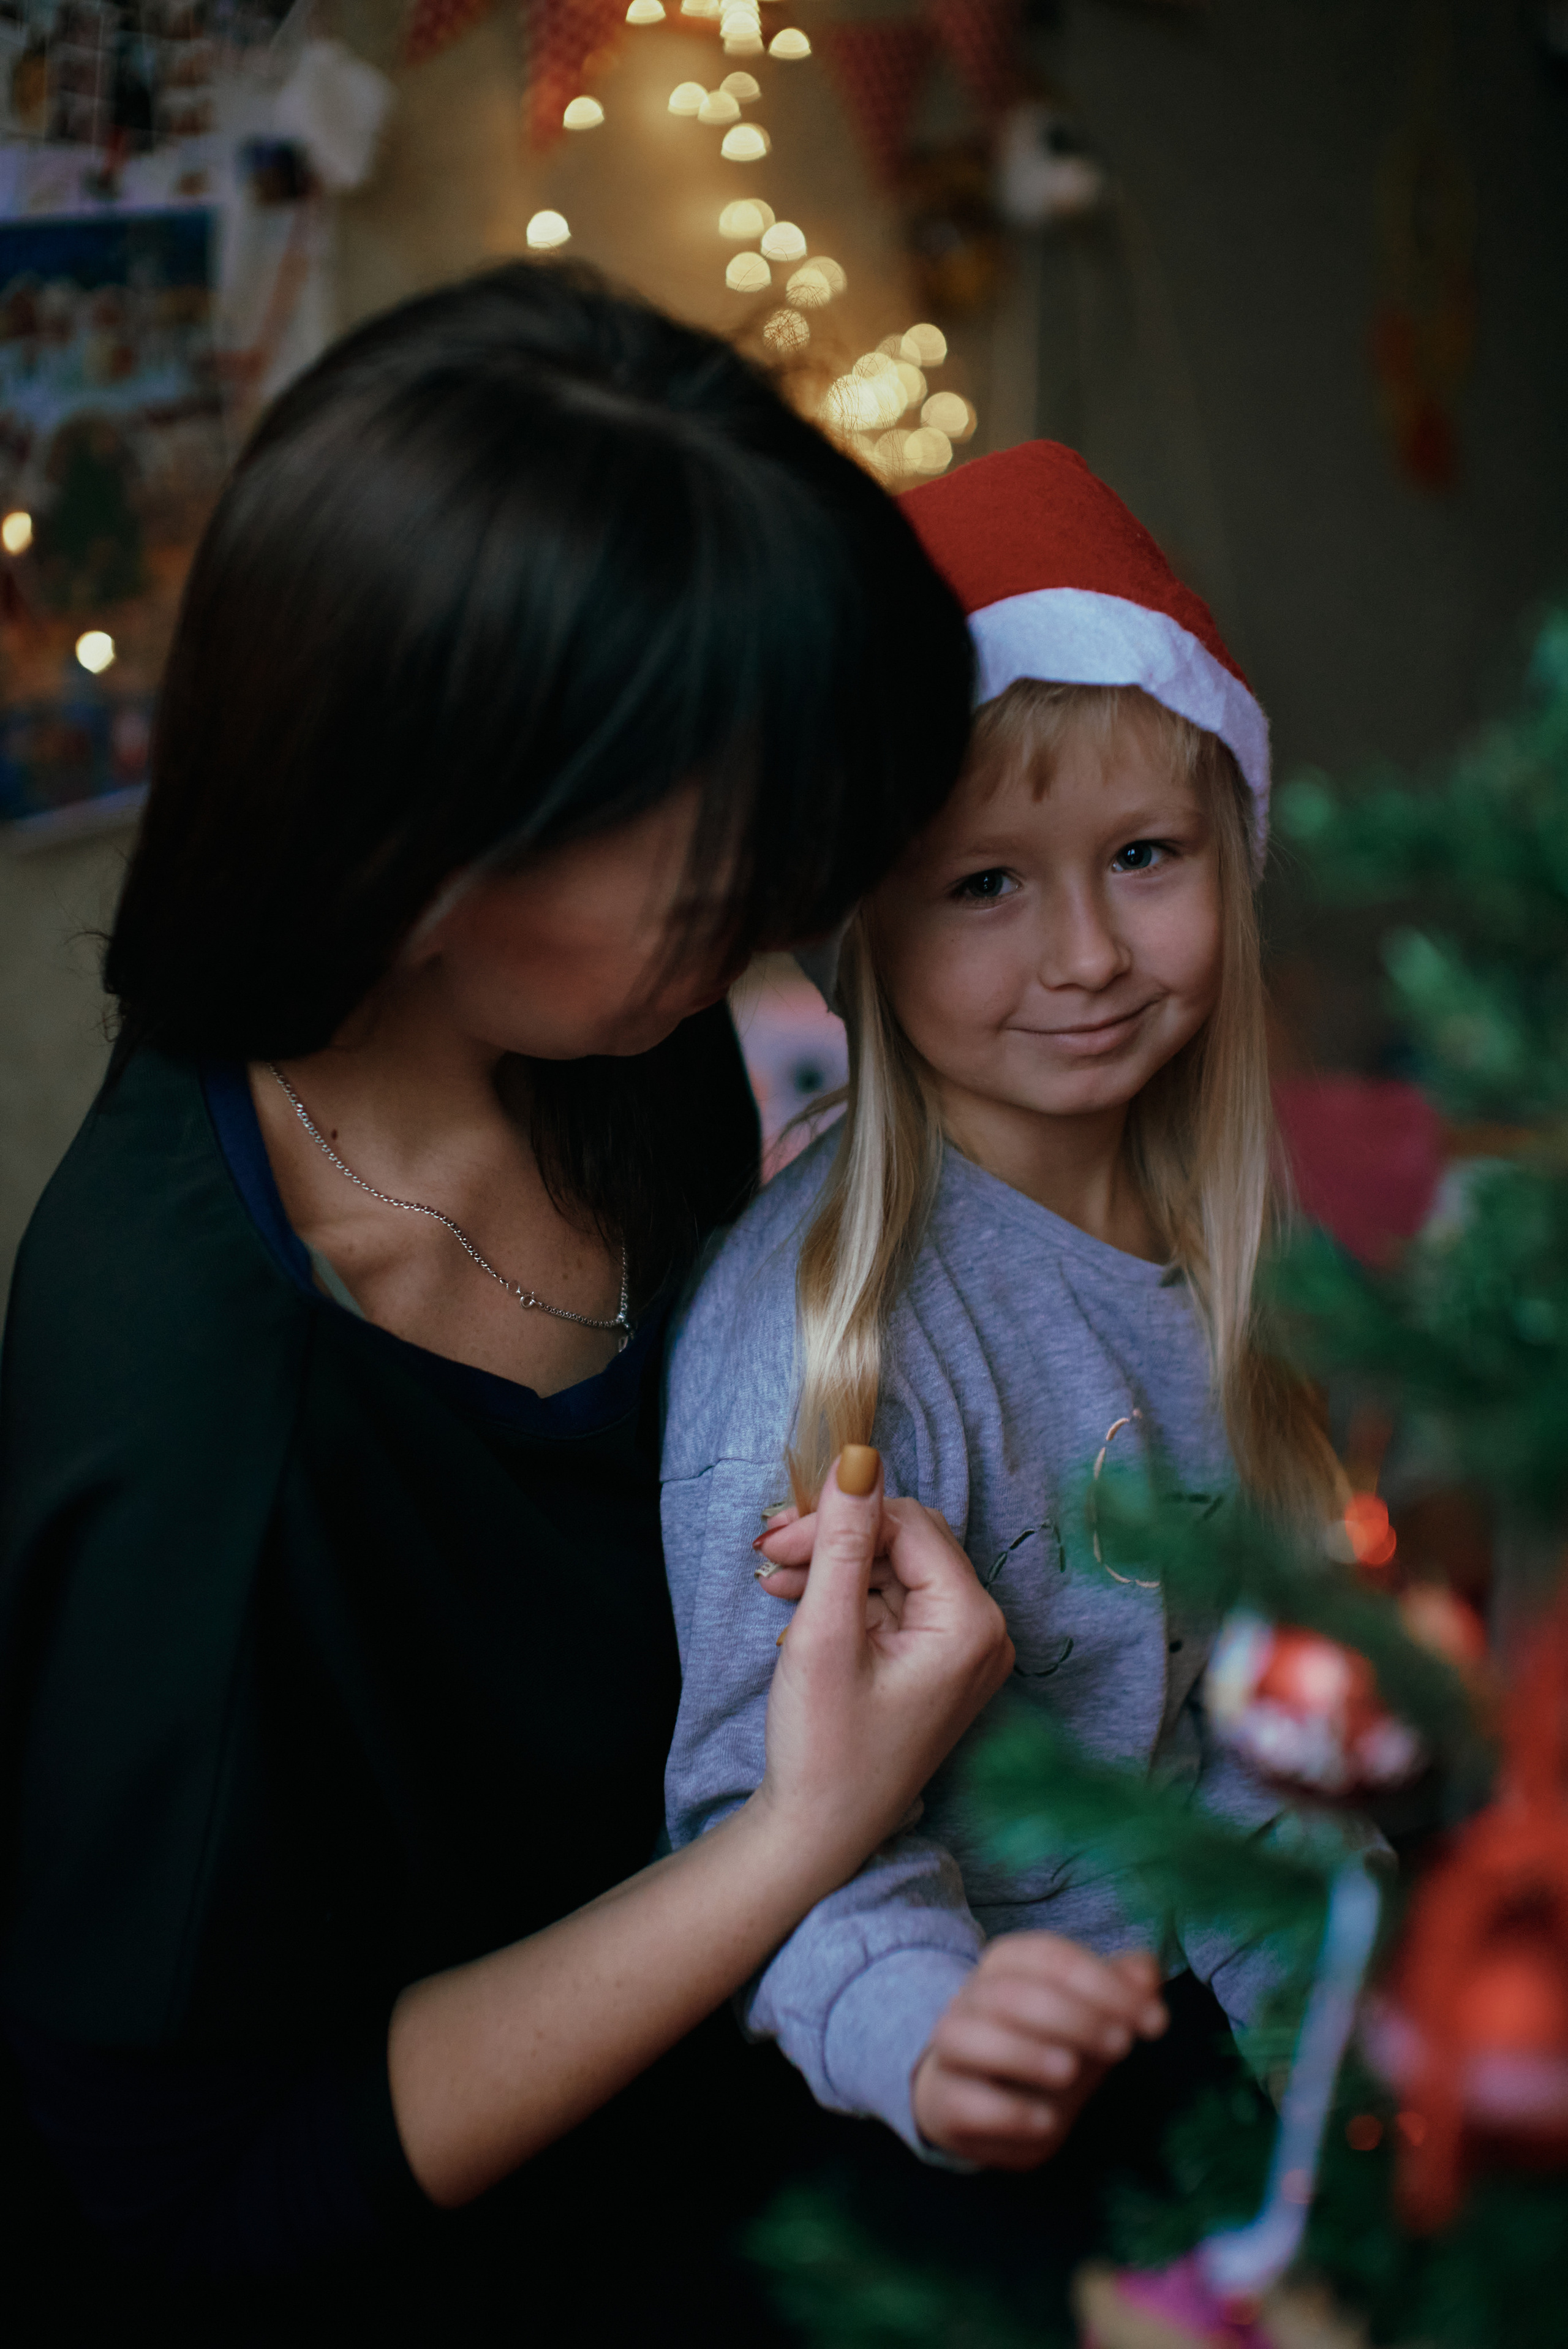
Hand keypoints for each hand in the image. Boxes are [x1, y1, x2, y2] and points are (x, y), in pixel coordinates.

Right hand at [754, 1449, 1013, 1892]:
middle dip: (835, 1538)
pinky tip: (796, 1603)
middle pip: (906, 1542)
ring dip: (833, 1565)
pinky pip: (893, 1605)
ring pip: (894, 1570)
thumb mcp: (827, 1632)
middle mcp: (983, 1633)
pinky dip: (845, 1598)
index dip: (840, 1517)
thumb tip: (859, 1458)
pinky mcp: (937, 1666)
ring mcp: (962, 1652)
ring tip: (773, 1582)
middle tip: (769, 1552)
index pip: (908, 1523)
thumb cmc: (825, 1747)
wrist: (818, 1836)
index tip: (776, 1535)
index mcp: (971, 1623)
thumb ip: (844, 1540)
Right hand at [911, 1936, 1166, 2169]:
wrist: (977, 2099)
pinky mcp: (945, 2103)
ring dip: (1025, 2053)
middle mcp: (972, 1997)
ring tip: (1072, 2071)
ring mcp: (951, 2049)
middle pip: (1010, 1993)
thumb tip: (1146, 1973)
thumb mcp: (1086, 2017)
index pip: (1051, 1957)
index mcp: (1009, 1963)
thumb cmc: (1042, 2046)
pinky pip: (965, 2102)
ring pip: (967, 2037)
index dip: (1106, 1984)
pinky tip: (1045, 2120)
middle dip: (1073, 2017)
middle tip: (1122, 2045)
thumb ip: (1119, 1991)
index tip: (1155, 2022)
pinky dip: (1007, 2111)